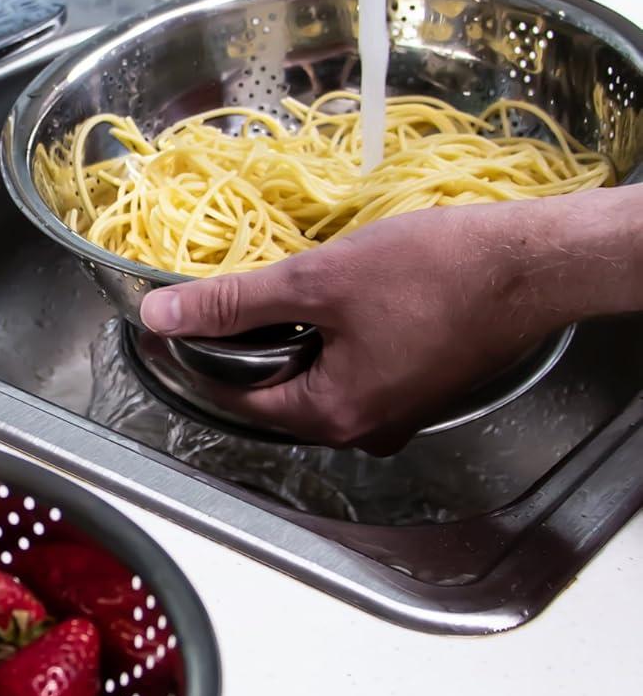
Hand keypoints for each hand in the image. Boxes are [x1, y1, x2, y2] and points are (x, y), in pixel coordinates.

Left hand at [138, 203, 572, 453]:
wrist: (533, 264)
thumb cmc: (434, 271)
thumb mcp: (316, 281)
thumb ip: (233, 302)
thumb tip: (162, 314)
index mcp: (332, 416)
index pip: (232, 396)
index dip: (194, 355)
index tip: (169, 318)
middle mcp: (361, 431)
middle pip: (271, 392)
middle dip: (242, 347)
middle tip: (220, 297)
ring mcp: (393, 414)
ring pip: (311, 380)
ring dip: (285, 342)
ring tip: (272, 291)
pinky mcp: (416, 387)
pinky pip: (350, 371)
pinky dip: (326, 341)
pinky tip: (324, 301)